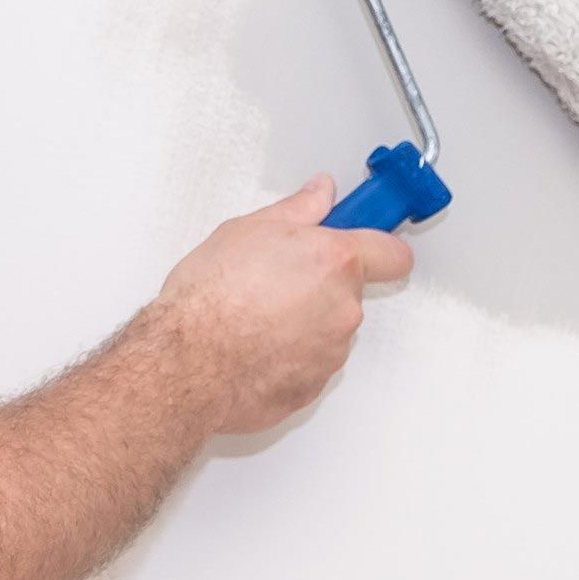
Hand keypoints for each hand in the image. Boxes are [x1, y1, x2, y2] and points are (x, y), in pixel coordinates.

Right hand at [159, 175, 413, 433]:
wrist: (186, 361)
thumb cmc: (210, 298)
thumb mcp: (248, 230)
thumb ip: (298, 210)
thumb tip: (321, 192)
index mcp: (335, 262)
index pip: (392, 254)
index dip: (381, 248)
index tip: (367, 243)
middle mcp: (343, 309)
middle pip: (349, 292)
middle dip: (321, 285)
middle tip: (276, 280)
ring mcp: (331, 352)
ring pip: (328, 330)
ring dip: (304, 323)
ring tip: (254, 317)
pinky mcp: (312, 387)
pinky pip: (309, 364)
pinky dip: (288, 357)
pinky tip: (252, 347)